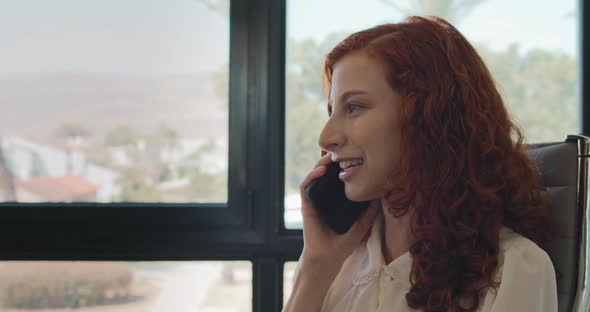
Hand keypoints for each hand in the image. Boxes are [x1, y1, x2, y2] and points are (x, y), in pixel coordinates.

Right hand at [298, 152, 380, 269]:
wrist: (327, 258)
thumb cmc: (342, 244)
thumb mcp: (361, 225)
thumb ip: (370, 212)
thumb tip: (380, 196)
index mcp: (335, 201)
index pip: (337, 179)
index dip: (342, 167)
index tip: (353, 157)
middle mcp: (324, 198)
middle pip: (325, 174)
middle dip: (332, 161)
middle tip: (341, 151)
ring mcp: (314, 200)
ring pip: (314, 176)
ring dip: (320, 164)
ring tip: (330, 157)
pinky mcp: (306, 205)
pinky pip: (306, 186)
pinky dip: (311, 176)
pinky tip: (320, 171)